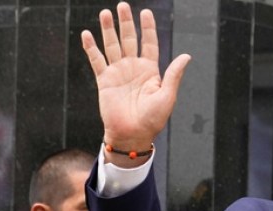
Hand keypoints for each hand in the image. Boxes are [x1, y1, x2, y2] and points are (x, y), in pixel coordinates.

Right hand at [80, 2, 191, 164]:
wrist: (132, 135)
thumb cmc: (152, 119)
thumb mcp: (167, 96)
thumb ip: (173, 75)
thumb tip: (186, 56)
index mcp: (150, 70)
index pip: (149, 43)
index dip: (148, 28)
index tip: (146, 12)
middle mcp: (133, 68)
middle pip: (129, 39)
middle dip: (126, 22)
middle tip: (123, 5)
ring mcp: (118, 73)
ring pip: (112, 46)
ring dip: (108, 30)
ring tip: (106, 13)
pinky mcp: (104, 81)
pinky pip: (97, 60)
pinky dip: (91, 48)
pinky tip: (87, 34)